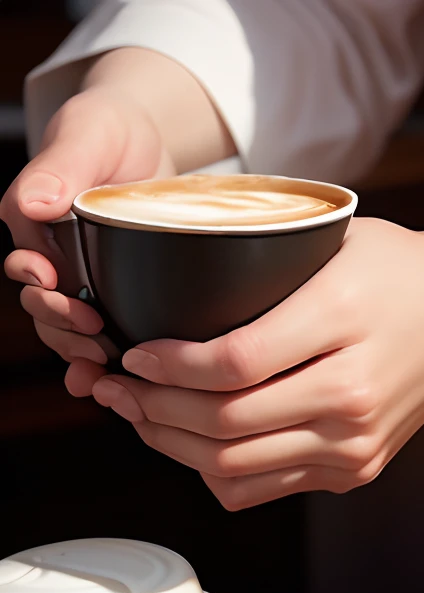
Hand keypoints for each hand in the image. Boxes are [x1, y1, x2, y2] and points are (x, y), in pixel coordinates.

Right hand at [1, 85, 172, 367]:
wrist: (149, 141)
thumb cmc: (109, 128)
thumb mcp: (86, 135)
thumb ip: (58, 168)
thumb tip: (34, 204)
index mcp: (32, 221)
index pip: (23, 263)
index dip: (36, 283)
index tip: (54, 284)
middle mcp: (50, 256)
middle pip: (42, 307)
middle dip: (61, 324)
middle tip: (94, 331)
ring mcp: (79, 280)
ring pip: (66, 330)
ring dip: (79, 351)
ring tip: (104, 361)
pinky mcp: (111, 296)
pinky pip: (97, 338)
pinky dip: (99, 364)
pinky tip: (109, 381)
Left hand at [79, 217, 423, 507]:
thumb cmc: (394, 269)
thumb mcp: (329, 244)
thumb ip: (260, 272)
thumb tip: (168, 294)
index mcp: (342, 328)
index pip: (231, 365)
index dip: (167, 367)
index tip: (133, 353)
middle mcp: (351, 399)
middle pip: (225, 426)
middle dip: (154, 411)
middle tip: (116, 389)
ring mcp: (354, 446)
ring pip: (236, 469)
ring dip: (175, 448)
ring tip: (141, 418)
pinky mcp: (354, 471)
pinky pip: (265, 488)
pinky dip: (217, 472)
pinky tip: (191, 444)